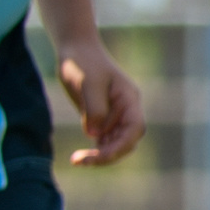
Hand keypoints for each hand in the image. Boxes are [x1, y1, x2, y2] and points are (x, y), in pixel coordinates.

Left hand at [56, 39, 144, 166]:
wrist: (74, 49)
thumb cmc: (82, 63)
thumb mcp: (88, 84)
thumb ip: (94, 109)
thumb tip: (95, 135)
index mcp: (129, 100)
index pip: (134, 130)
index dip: (120, 146)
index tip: (99, 155)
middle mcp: (126, 110)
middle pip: (126, 141)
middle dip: (108, 155)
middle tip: (81, 161)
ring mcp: (114, 114)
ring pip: (115, 143)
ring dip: (100, 155)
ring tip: (77, 160)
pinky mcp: (100, 116)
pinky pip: (104, 139)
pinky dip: (95, 149)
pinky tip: (80, 156)